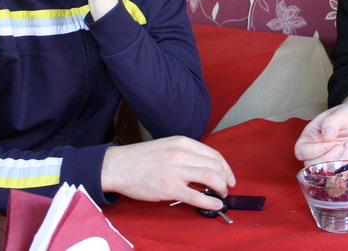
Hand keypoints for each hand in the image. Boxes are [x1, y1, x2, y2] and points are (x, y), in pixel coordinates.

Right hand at [101, 136, 235, 209]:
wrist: (118, 166)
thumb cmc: (141, 158)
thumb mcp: (167, 146)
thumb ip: (185, 153)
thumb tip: (204, 166)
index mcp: (183, 142)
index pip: (214, 154)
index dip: (226, 168)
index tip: (229, 177)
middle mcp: (182, 154)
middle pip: (216, 166)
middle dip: (226, 179)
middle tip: (226, 188)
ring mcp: (176, 171)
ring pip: (211, 178)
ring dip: (221, 189)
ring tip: (221, 196)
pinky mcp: (169, 188)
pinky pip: (197, 196)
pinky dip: (210, 202)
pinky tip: (215, 205)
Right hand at [294, 94, 347, 165]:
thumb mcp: (341, 114)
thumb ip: (331, 122)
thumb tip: (326, 136)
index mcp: (311, 136)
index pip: (301, 151)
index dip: (314, 151)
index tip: (329, 143)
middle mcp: (317, 151)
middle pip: (312, 166)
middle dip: (329, 158)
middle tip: (341, 146)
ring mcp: (329, 160)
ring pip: (327, 172)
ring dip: (341, 161)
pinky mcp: (342, 166)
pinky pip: (343, 173)